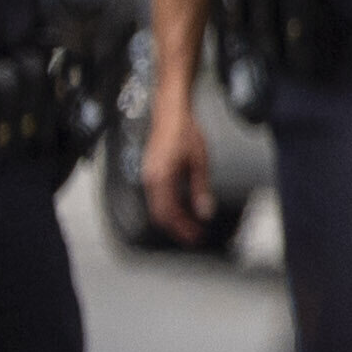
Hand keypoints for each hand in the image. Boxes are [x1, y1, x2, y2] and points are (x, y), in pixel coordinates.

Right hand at [141, 89, 218, 245]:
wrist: (170, 113)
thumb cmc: (185, 132)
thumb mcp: (200, 162)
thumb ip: (201, 189)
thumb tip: (204, 212)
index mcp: (161, 178)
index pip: (170, 212)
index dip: (183, 228)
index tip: (197, 237)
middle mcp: (150, 180)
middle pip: (160, 214)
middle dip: (178, 228)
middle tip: (194, 237)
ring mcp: (147, 176)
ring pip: (156, 208)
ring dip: (173, 220)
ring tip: (190, 228)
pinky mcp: (150, 173)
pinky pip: (155, 198)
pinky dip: (168, 209)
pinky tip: (181, 211)